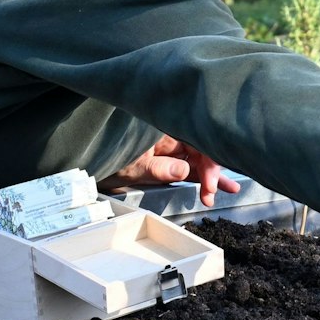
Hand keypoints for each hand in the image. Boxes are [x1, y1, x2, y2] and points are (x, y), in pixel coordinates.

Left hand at [99, 134, 242, 206]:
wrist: (88, 163)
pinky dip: (200, 179)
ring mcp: (169, 148)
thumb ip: (159, 168)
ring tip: (231, 190)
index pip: (197, 140)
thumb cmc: (107, 155)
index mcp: (164, 127)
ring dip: (211, 177)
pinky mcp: (166, 160)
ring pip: (198, 160)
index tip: (209, 184)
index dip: (208, 162)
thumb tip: (184, 169)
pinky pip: (188, 168)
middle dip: (211, 172)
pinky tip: (213, 188)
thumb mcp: (132, 164)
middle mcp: (170, 134)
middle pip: (201, 149)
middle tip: (213, 193)